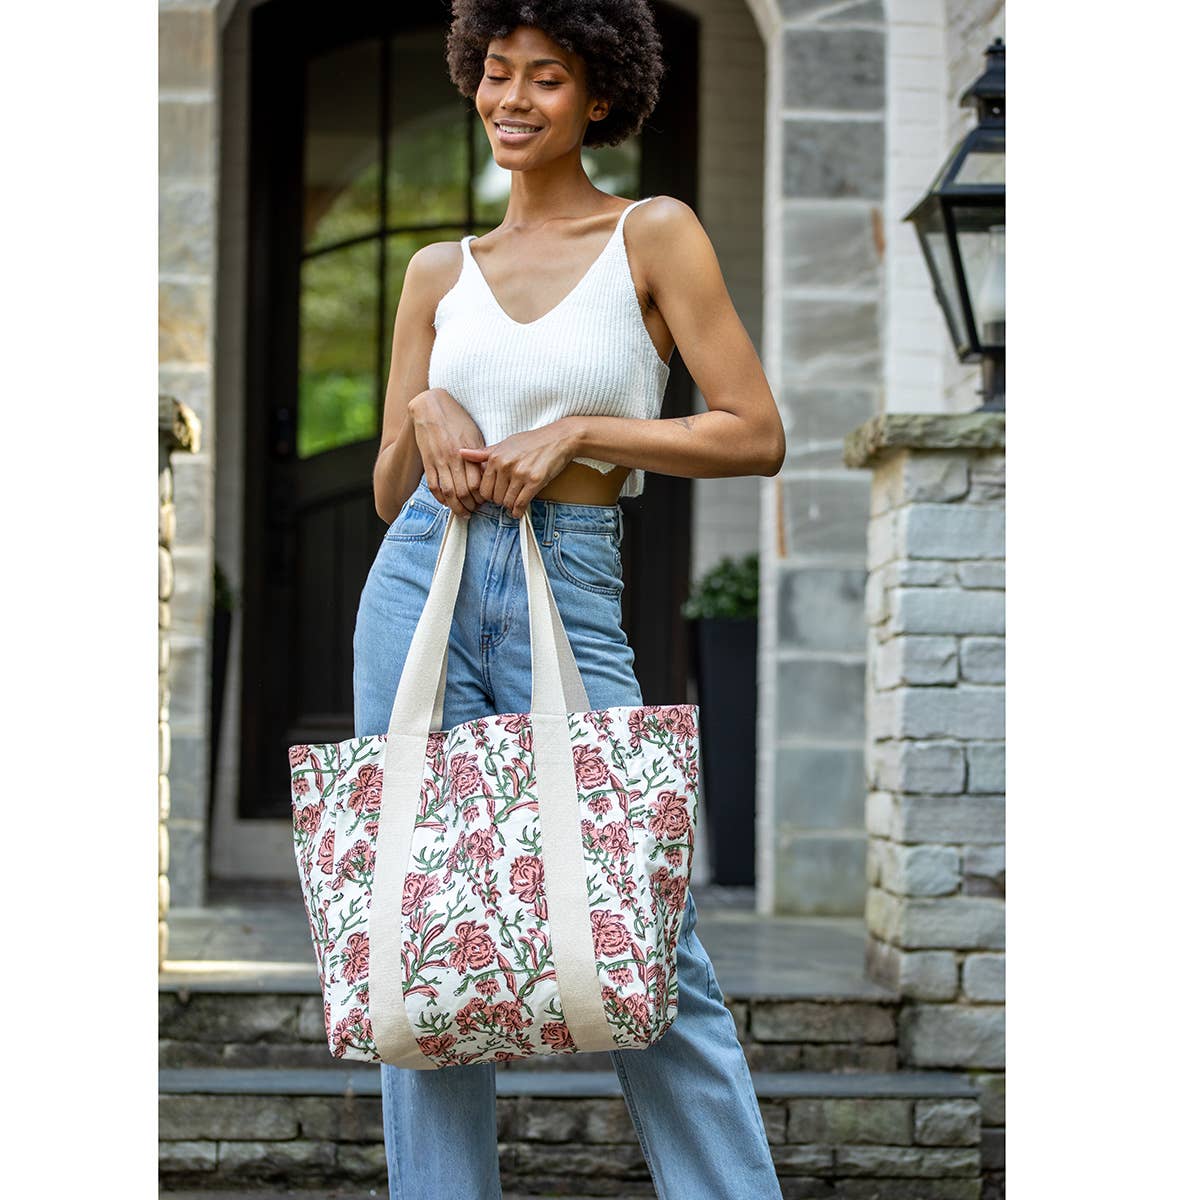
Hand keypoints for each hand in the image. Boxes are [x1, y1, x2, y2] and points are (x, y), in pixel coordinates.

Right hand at [408, 388, 486, 516]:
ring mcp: (439, 461)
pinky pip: (433, 486)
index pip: (477, 483)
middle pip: (463, 492)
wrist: (431, 406)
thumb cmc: (457, 419)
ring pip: (448, 493)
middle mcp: (453, 458)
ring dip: (456, 507)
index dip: (482, 496)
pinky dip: (440, 498)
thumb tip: (488, 474)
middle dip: (470, 505)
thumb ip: (480, 455)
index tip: (485, 500)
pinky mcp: (428, 461)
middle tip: (475, 510)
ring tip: (463, 512)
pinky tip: (447, 503)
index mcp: (468, 451)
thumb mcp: (474, 434)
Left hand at [458, 423, 577, 518]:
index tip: (495, 494)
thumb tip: (460, 453)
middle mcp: (505, 465)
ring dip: (510, 506)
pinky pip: (521, 503)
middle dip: (499, 501)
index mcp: (495, 457)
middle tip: (506, 498)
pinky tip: (519, 510)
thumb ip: (483, 453)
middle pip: (494, 497)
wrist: (558, 439)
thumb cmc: (532, 441)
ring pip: (507, 502)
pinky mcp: (534, 481)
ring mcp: (520, 473)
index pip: (483, 488)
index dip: (488, 495)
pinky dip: (519, 511)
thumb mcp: (505, 444)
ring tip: (514, 501)